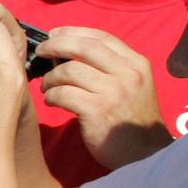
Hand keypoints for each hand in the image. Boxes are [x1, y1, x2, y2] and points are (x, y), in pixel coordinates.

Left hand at [32, 25, 170, 169]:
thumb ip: (110, 68)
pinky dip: (52, 95)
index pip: (101, 37)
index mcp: (136, 64)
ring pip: (69, 70)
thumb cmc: (131, 121)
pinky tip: (51, 100)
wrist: (146, 155)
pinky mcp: (98, 110)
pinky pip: (64, 93)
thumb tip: (69, 52)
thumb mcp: (132, 86)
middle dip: (56, 45)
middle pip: (83, 47)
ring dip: (51, 77)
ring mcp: (114, 91)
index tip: (54, 33)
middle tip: (41, 52)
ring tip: (47, 87)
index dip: (73, 32)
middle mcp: (127, 74)